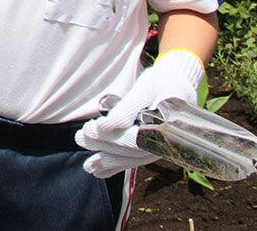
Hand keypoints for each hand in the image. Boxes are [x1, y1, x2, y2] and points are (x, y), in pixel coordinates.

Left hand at [75, 49, 205, 178]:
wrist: (176, 85)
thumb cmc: (160, 84)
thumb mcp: (144, 89)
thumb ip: (127, 109)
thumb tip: (107, 127)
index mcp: (166, 128)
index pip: (136, 140)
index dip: (113, 137)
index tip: (93, 128)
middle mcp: (164, 143)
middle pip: (131, 151)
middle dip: (104, 146)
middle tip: (80, 137)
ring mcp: (158, 148)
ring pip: (131, 159)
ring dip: (107, 161)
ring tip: (87, 164)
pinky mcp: (151, 148)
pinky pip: (133, 161)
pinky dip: (116, 167)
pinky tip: (99, 171)